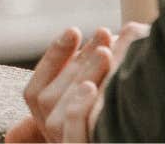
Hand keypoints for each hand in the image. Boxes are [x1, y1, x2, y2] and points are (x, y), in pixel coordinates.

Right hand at [5, 22, 149, 142]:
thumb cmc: (127, 124)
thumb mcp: (105, 99)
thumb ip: (93, 77)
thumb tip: (106, 36)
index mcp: (53, 124)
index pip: (37, 90)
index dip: (53, 58)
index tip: (74, 30)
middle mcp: (53, 139)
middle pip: (49, 98)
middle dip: (77, 61)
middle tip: (103, 33)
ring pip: (58, 114)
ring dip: (80, 77)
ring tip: (104, 53)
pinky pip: (73, 135)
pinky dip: (78, 110)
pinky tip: (92, 88)